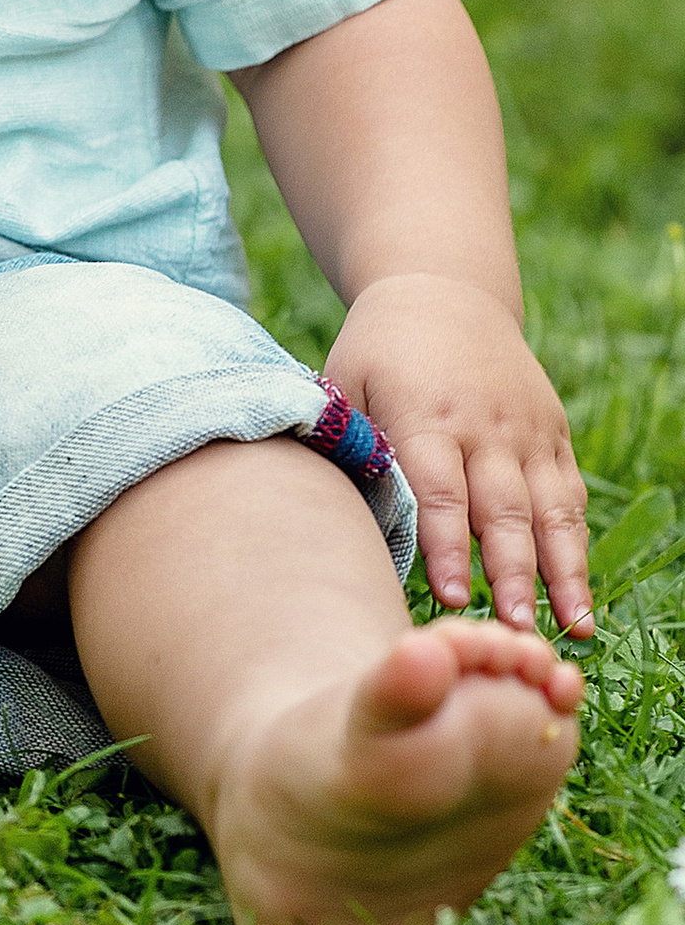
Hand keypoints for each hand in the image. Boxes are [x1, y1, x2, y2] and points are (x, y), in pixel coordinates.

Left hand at [322, 272, 591, 638]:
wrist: (445, 292)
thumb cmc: (379, 352)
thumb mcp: (346, 381)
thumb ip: (353, 448)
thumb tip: (353, 522)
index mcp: (426, 414)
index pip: (440, 491)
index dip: (447, 547)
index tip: (452, 599)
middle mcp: (485, 426)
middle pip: (503, 510)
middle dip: (512, 574)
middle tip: (515, 631)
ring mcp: (527, 431)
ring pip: (550, 511)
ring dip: (562, 573)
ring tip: (572, 628)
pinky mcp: (553, 435)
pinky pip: (568, 497)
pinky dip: (576, 546)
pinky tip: (578, 596)